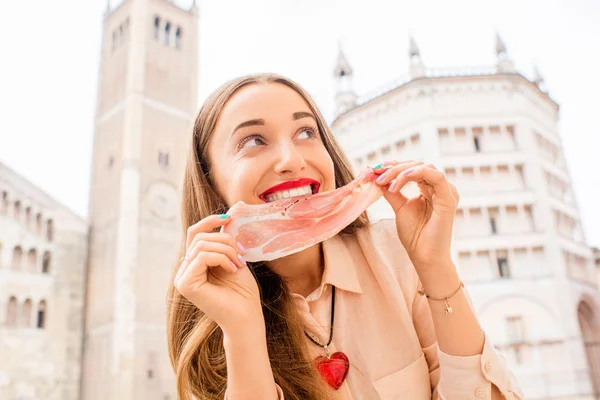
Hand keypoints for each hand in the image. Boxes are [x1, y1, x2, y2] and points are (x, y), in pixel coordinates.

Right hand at [174, 214, 262, 335]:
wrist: (246, 316)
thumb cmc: (243, 291)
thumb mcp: (233, 258)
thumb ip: (224, 241)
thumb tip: (225, 215)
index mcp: (193, 264)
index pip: (194, 233)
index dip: (209, 221)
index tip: (228, 218)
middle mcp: (184, 270)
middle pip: (198, 237)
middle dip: (224, 240)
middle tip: (241, 254)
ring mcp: (182, 278)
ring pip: (201, 245)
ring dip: (226, 249)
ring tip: (239, 262)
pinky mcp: (185, 284)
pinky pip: (202, 256)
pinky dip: (221, 258)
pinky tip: (232, 269)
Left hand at [373, 161, 459, 270]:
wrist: (424, 256)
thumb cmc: (414, 235)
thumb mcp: (399, 207)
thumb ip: (391, 191)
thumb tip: (377, 176)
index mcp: (429, 189)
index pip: (412, 169)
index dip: (394, 166)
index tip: (375, 169)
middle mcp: (439, 188)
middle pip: (417, 165)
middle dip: (394, 168)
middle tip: (377, 174)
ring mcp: (446, 192)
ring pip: (425, 168)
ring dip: (402, 171)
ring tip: (385, 180)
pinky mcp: (449, 198)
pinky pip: (436, 177)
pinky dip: (417, 173)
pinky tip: (402, 178)